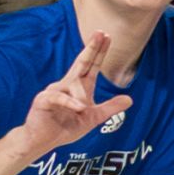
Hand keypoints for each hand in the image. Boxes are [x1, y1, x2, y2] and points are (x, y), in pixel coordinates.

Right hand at [16, 32, 132, 156]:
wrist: (42, 142)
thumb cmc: (65, 128)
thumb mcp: (93, 118)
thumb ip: (110, 108)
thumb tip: (130, 99)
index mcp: (78, 87)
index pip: (91, 66)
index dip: (99, 52)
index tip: (107, 37)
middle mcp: (66, 85)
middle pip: (81, 63)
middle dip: (91, 48)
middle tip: (100, 33)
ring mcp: (53, 91)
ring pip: (73, 85)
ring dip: (81, 98)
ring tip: (82, 110)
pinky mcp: (43, 100)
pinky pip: (60, 97)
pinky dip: (71, 102)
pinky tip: (79, 108)